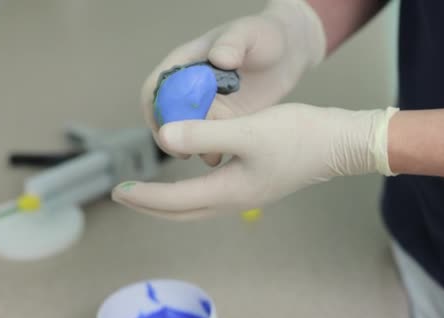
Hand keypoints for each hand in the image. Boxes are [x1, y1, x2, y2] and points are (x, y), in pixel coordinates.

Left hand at [112, 103, 396, 219]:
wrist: (339, 143)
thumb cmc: (299, 136)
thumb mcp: (248, 131)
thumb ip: (205, 135)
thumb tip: (164, 139)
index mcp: (230, 190)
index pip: (176, 200)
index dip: (145, 196)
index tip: (118, 190)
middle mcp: (236, 199)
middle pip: (184, 211)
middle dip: (152, 205)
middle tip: (127, 194)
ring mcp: (248, 194)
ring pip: (198, 204)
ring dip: (171, 199)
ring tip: (151, 188)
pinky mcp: (257, 183)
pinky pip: (213, 193)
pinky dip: (192, 190)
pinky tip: (192, 171)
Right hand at [141, 0, 325, 164]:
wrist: (288, 52)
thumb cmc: (263, 35)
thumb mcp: (248, 33)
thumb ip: (232, 43)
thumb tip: (218, 58)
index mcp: (185, 63)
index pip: (155, 90)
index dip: (156, 111)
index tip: (170, 129)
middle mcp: (191, 87)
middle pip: (167, 118)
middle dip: (173, 138)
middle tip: (186, 153)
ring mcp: (208, 106)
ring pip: (189, 133)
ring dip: (195, 148)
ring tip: (212, 159)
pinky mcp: (226, 121)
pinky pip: (212, 140)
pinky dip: (214, 150)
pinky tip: (227, 158)